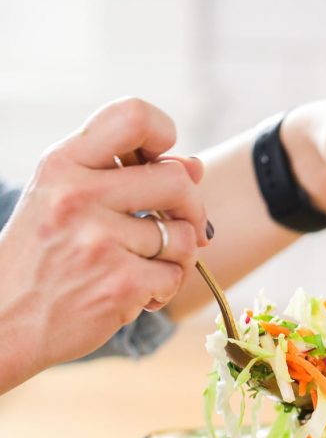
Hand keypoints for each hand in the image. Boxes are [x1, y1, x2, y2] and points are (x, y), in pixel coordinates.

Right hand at [0, 97, 208, 392]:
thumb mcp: (62, 199)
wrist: (4, 321)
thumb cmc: (42, 257)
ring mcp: (99, 241)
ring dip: (178, 257)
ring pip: (183, 236)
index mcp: (63, 164)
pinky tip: (137, 295)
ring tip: (149, 267)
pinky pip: (174, 277)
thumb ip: (122, 175)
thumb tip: (195, 166)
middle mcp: (78, 195)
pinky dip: (164, 289)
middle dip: (191, 208)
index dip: (164, 135)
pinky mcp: (119, 285)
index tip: (161, 163)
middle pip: (177, 181)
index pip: (134, 116)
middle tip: (183, 227)